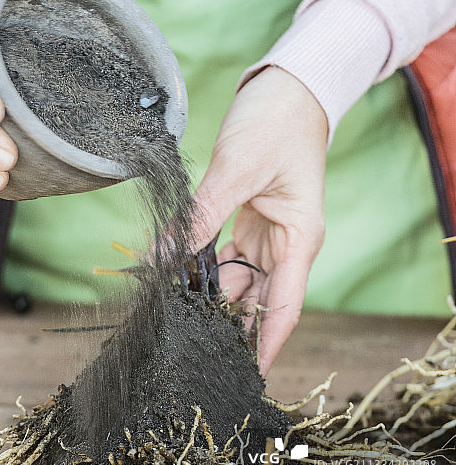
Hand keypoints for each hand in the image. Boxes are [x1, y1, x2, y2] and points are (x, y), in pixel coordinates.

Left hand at [192, 66, 327, 375]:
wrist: (289, 88)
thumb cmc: (277, 123)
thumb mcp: (236, 171)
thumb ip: (200, 216)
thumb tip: (163, 257)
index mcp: (301, 239)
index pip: (285, 305)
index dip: (267, 343)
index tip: (250, 376)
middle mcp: (288, 244)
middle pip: (260, 299)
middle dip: (230, 325)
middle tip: (196, 351)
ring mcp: (270, 235)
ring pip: (239, 281)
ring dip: (211, 296)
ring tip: (179, 319)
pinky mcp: (252, 223)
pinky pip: (227, 256)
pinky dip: (204, 267)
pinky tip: (178, 277)